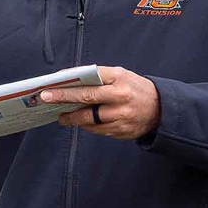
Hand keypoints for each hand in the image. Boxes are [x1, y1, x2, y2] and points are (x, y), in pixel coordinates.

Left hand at [39, 66, 160, 138]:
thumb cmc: (134, 88)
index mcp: (119, 79)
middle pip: (87, 99)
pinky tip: (80, 122)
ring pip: (90, 119)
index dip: (69, 84)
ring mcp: (122, 116)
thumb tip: (69, 80)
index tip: (51, 86)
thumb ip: (98, 77)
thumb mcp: (120, 75)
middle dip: (64, 99)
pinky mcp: (122, 131)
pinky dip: (87, 126)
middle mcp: (121, 97)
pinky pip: (98, 130)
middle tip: (47, 99)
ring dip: (73, 118)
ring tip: (62, 116)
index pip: (89, 80)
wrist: (161, 109)